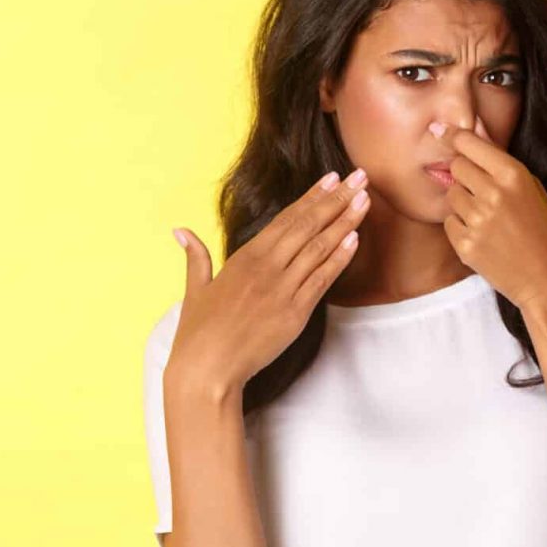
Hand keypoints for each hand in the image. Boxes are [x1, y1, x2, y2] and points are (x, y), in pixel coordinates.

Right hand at [168, 169, 371, 390]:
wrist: (206, 369)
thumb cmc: (198, 332)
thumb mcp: (195, 289)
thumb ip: (195, 257)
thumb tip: (180, 230)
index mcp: (244, 257)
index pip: (285, 219)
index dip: (311, 197)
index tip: (332, 178)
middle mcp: (266, 267)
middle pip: (308, 226)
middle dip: (337, 199)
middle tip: (361, 178)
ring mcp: (282, 290)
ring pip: (320, 248)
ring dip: (345, 223)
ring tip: (365, 201)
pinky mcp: (294, 313)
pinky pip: (321, 280)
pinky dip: (339, 259)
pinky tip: (354, 240)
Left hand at [432, 121, 546, 311]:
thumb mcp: (535, 190)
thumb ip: (503, 163)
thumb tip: (475, 130)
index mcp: (513, 175)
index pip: (469, 143)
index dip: (454, 136)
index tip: (442, 133)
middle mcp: (493, 193)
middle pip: (457, 166)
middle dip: (465, 174)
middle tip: (481, 190)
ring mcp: (477, 220)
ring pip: (451, 194)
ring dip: (463, 201)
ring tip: (487, 217)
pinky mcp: (465, 244)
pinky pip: (450, 222)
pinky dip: (461, 226)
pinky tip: (483, 236)